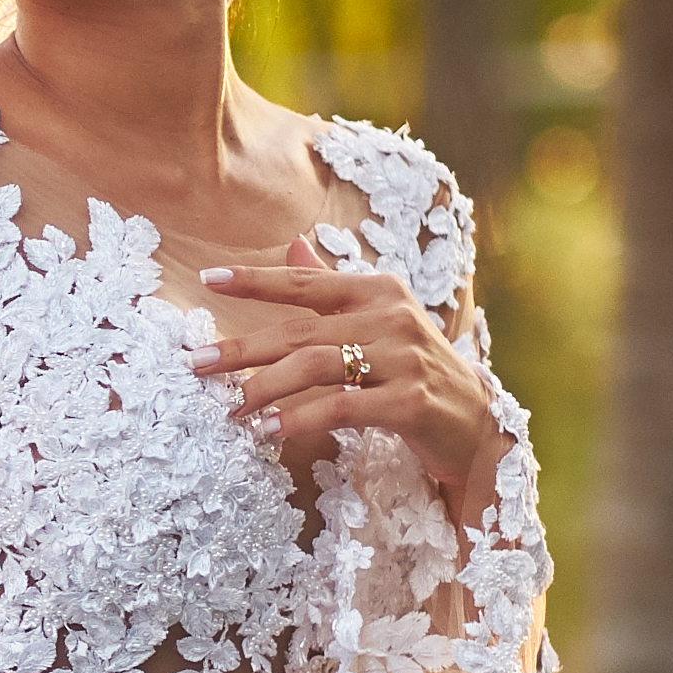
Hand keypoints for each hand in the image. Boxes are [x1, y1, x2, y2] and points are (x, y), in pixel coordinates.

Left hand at [186, 237, 499, 511]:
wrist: (477, 424)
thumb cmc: (415, 371)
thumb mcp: (379, 321)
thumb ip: (333, 287)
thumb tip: (295, 243)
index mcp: (379, 291)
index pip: (305, 282)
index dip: (255, 281)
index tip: (208, 281)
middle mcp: (392, 317)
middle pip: (299, 331)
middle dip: (242, 348)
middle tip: (196, 363)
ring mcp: (403, 358)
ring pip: (316, 367)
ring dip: (264, 389)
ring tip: (232, 408)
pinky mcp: (410, 402)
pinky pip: (341, 407)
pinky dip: (300, 418)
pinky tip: (270, 429)